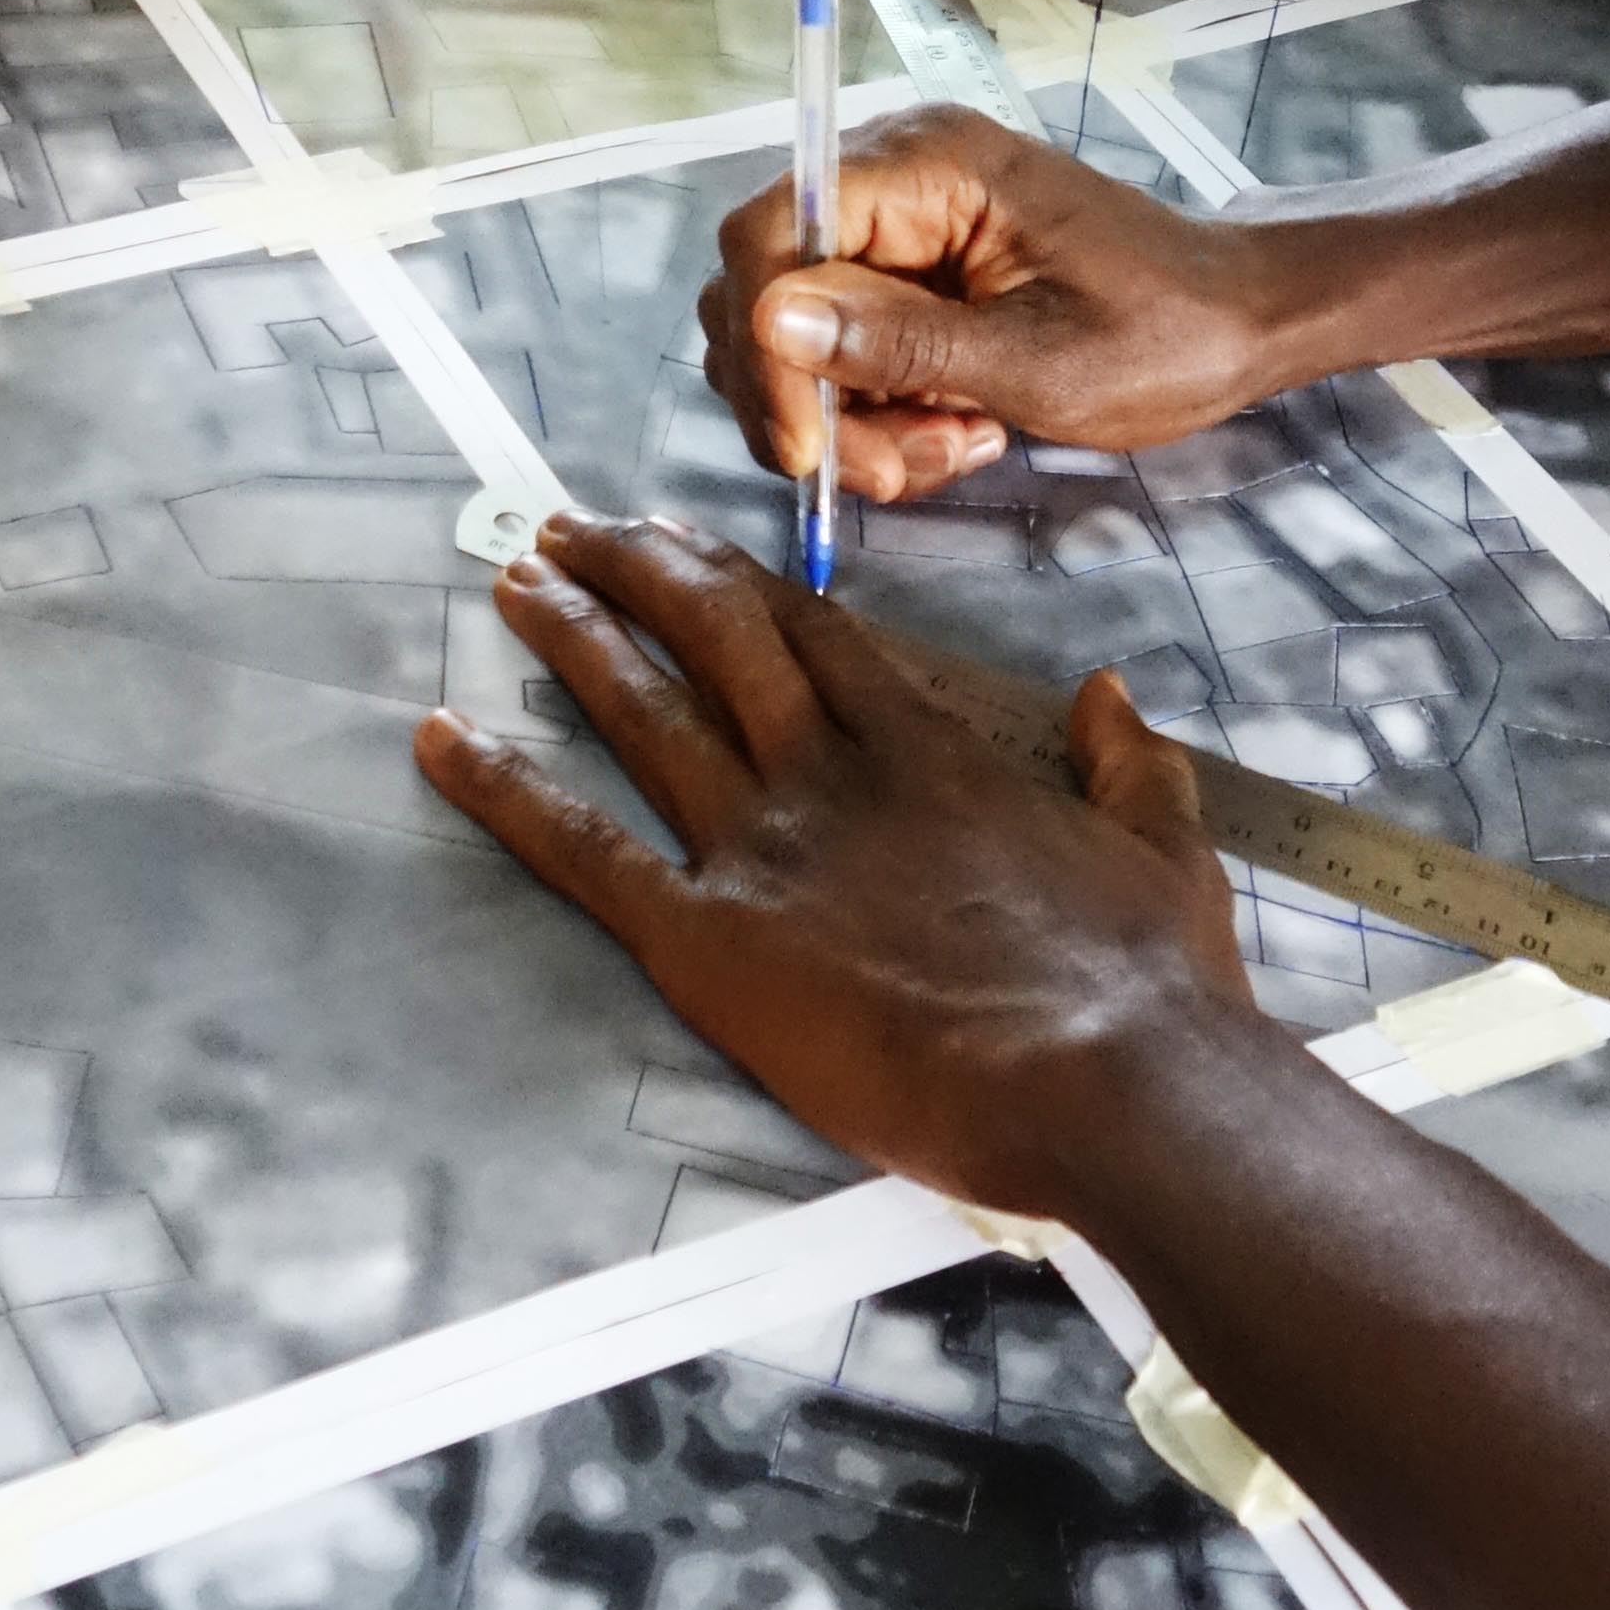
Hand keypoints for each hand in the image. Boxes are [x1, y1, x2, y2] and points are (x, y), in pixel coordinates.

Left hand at [414, 514, 1246, 1223]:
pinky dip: (506, 789)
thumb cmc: (1144, 985)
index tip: (695, 546)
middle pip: (713, 636)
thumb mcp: (1162, 845)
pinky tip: (447, 741)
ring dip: (569, 637)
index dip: (744, 579)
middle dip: (637, 570)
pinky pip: (584, 849)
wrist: (1108, 1078)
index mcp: (930, 748)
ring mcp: (764, 848)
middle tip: (572, 531)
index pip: (814, 633)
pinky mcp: (711, 940)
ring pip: (641, 711)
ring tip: (514, 585)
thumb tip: (1110, 698)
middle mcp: (831, 773)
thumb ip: (1129, 762)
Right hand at [704, 103, 1315, 499]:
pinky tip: (960, 430)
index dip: (764, 343)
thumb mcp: (1039, 361)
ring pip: (796, 339)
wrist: (1241, 326)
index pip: (771, 232)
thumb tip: (770, 319)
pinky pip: (844, 354)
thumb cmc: (1167, 333)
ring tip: (952, 445)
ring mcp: (899, 230)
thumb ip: (900, 342)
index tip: (808, 447)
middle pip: (766, 291)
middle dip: (814, 401)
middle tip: (894, 469)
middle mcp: (894, 179)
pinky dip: (883, 413)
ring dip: (855, 420)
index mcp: (928, 165)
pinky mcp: (910, 279)